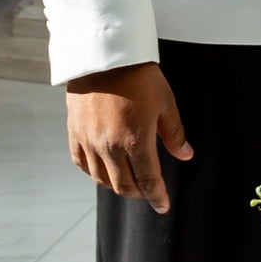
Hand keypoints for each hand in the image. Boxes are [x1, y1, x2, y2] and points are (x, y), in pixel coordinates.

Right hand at [65, 61, 193, 213]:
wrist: (104, 55)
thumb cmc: (138, 76)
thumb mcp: (165, 103)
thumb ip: (174, 133)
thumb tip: (185, 155)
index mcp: (135, 140)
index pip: (148, 180)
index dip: (157, 197)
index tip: (163, 206)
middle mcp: (109, 146)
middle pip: (124, 186)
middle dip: (139, 194)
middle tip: (148, 192)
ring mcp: (89, 140)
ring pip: (101, 179)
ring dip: (117, 185)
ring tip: (128, 181)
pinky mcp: (74, 132)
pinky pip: (81, 163)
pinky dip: (94, 172)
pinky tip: (104, 169)